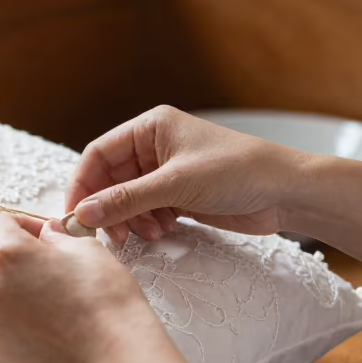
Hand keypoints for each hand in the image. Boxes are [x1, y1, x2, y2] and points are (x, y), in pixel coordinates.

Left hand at [0, 214, 173, 362]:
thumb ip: (56, 236)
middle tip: (36, 259)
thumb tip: (46, 234)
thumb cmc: (105, 295)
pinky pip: (0, 324)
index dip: (22, 223)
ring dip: (8, 285)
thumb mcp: (86, 248)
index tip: (43, 233)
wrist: (116, 353)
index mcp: (9, 253)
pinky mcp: (1, 349)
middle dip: (2, 251)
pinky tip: (47, 323)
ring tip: (46, 295)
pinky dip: (16, 318)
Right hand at [67, 105, 308, 243]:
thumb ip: (126, 200)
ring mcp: (168, 172)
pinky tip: (164, 230)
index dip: (83, 185)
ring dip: (131, 219)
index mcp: (151, 128)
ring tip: (149, 232)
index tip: (76, 215)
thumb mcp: (175, 185)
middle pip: (111, 180)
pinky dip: (148, 223)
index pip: (99, 154)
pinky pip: (148, 210)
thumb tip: (82, 214)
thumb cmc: (238, 171)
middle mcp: (155, 147)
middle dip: (109, 208)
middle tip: (112, 234)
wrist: (286, 193)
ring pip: (128, 199)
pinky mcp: (180, 195)